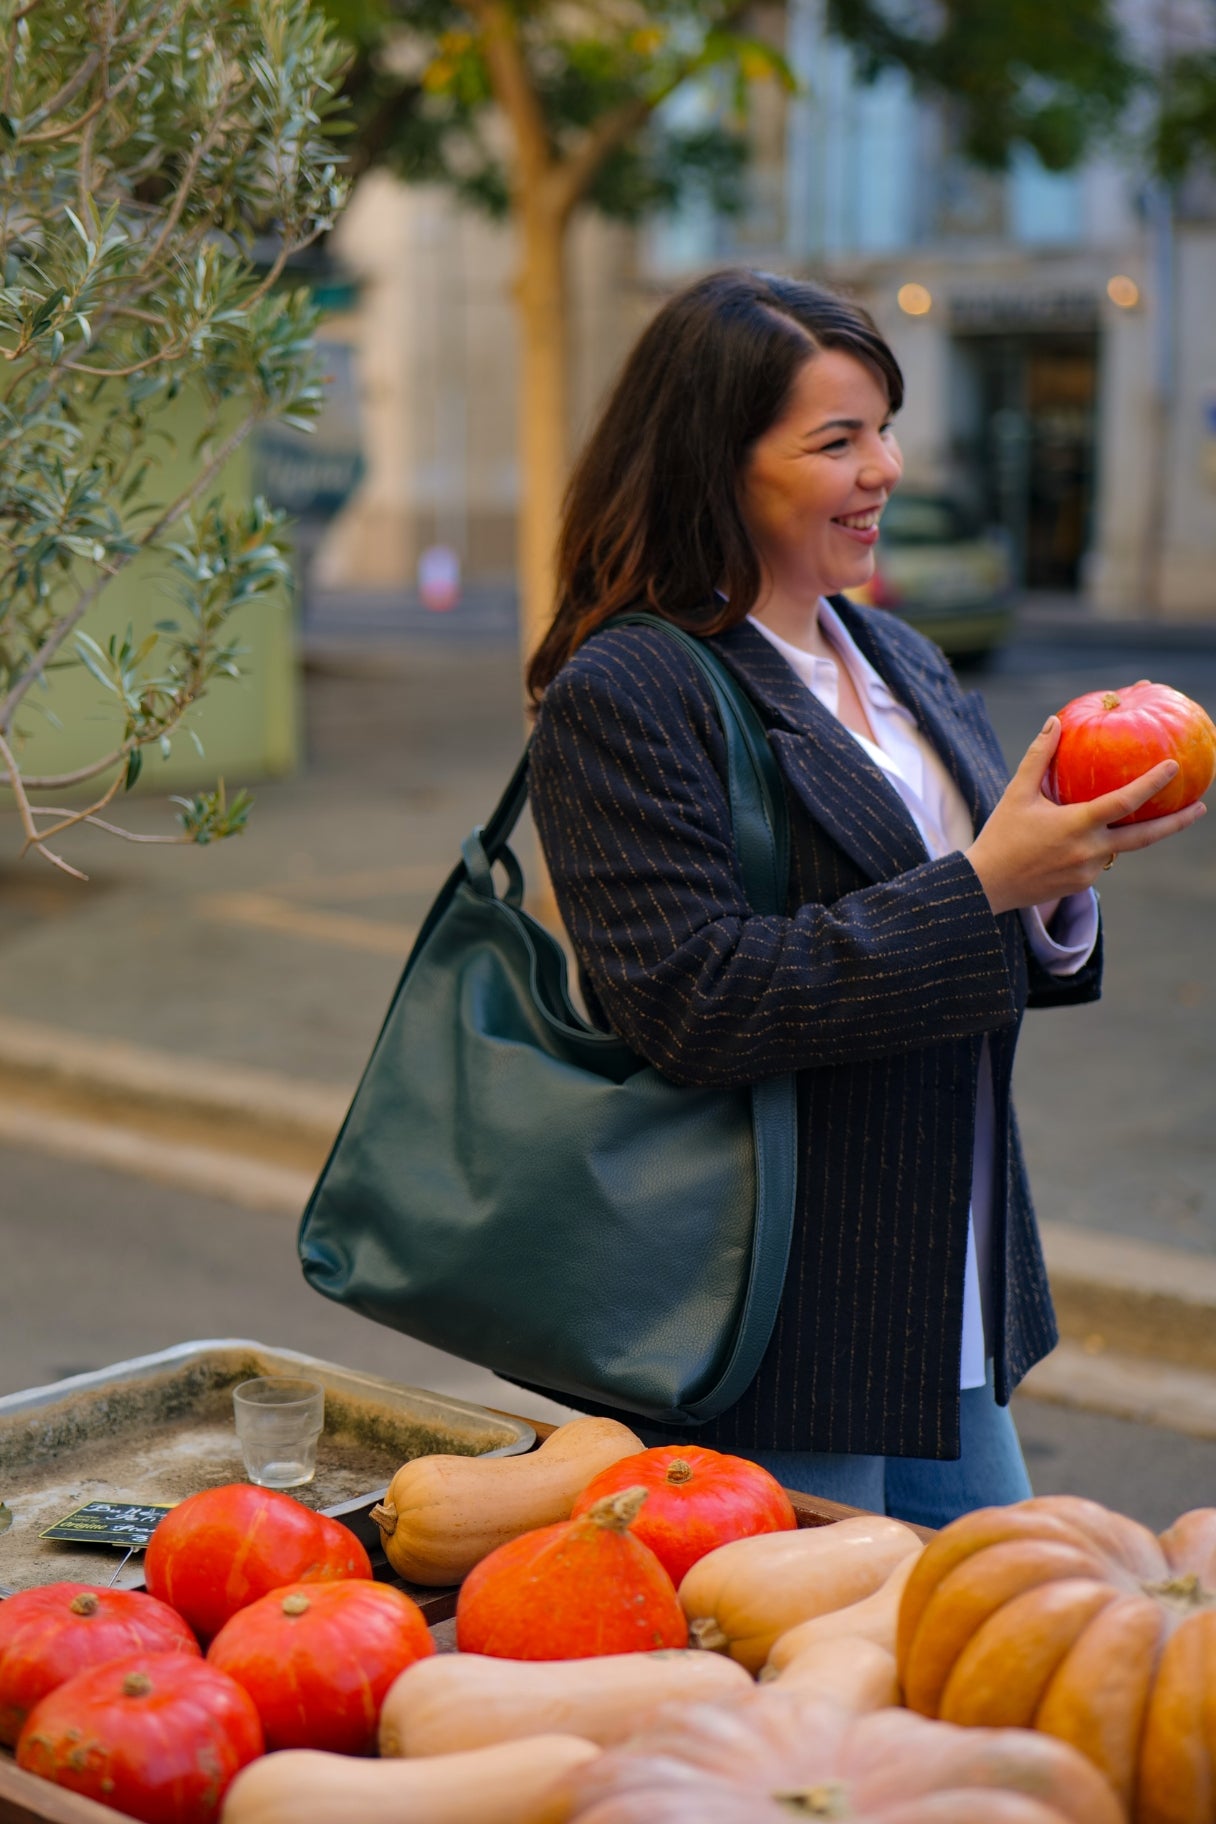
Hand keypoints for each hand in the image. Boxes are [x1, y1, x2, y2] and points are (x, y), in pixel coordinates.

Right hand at [964, 716, 1207, 916]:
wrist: (985, 887)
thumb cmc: (1000, 835)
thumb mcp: (1016, 794)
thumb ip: (1038, 758)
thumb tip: (1054, 721)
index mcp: (1075, 824)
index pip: (1124, 802)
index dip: (1151, 783)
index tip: (1174, 766)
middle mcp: (1088, 850)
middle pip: (1145, 837)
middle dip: (1176, 822)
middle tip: (1200, 807)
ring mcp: (1088, 871)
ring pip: (1121, 847)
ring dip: (1138, 832)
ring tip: (1159, 817)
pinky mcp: (1081, 885)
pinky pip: (1100, 859)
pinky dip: (1103, 844)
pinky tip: (1098, 837)